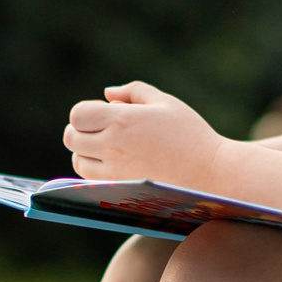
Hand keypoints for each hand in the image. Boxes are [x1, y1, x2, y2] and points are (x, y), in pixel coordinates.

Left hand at [63, 82, 224, 184]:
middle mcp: (112, 146)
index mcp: (122, 120)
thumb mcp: (165, 103)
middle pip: (71, 138)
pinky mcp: (119, 190)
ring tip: (110, 148)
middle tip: (103, 130)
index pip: (78, 115)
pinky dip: (94, 171)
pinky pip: (90, 180)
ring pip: (78, 160)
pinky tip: (115, 164)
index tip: (103, 114)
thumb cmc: (191, 135)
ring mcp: (114, 171)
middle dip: (82, 131)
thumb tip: (107, 94)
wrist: (210, 174)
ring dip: (86, 152)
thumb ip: (133, 92)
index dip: (86, 113)